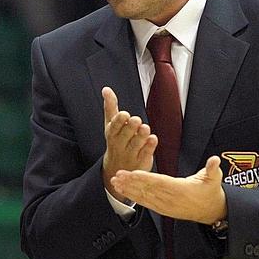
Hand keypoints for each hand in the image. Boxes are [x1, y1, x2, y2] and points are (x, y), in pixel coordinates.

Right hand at [102, 87, 156, 201]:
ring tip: (145, 128)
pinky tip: (153, 139)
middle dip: (131, 127)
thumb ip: (110, 107)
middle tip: (136, 120)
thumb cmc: (116, 140)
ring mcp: (131, 153)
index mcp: (112, 133)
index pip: (114, 126)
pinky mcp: (142, 161)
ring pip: (136, 144)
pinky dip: (150, 146)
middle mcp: (120, 144)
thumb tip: (106, 89)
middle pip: (126, 134)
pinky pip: (146, 153)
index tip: (125, 114)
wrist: (117, 169)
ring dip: (141, 135)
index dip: (119, 121)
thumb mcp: (110, 125)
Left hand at [111, 155, 226, 224]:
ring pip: (144, 197)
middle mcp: (170, 199)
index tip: (132, 172)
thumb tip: (215, 160)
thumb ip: (213, 168)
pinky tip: (125, 192)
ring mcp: (166, 206)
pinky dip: (134, 197)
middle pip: (147, 190)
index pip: (159, 182)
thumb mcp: (215, 179)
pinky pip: (146, 203)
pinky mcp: (163, 210)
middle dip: (131, 183)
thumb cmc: (210, 192)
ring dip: (129, 190)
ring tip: (116, 183)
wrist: (211, 211)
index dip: (144, 177)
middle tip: (117, 176)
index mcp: (180, 189)